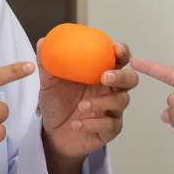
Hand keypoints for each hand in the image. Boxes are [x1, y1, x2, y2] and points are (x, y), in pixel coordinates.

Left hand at [39, 40, 137, 161]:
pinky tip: (77, 124)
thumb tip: (42, 41)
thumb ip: (48, 63)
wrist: (52, 132)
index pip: (119, 60)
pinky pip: (110, 125)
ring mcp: (112, 110)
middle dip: (121, 76)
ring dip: (102, 102)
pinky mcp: (110, 130)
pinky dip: (93, 123)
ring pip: (121, 102)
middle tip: (104, 77)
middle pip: (131, 79)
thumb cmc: (57, 103)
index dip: (123, 52)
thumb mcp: (49, 82)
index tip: (117, 49)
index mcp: (100, 74)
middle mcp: (110, 90)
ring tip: (81, 106)